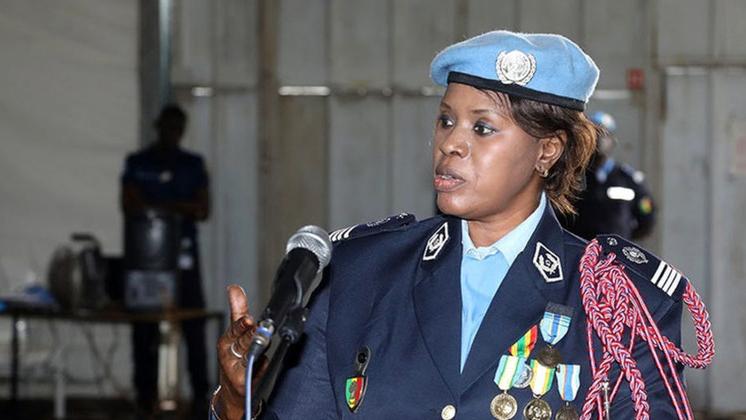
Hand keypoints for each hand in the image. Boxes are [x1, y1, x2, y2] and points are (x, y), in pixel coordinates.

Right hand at [214, 285, 266, 419]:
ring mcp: (236, 369)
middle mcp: (229, 354)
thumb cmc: (234, 356)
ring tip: (263, 340)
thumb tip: (234, 288)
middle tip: (257, 327)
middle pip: (245, 341)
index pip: (235, 330)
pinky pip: (258, 369)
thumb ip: (237, 310)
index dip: (242, 325)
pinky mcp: (244, 382)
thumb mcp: (234, 333)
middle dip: (251, 335)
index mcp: (227, 340)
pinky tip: (264, 362)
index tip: (249, 320)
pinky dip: (262, 365)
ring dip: (257, 347)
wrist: (232, 390)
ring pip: (250, 355)